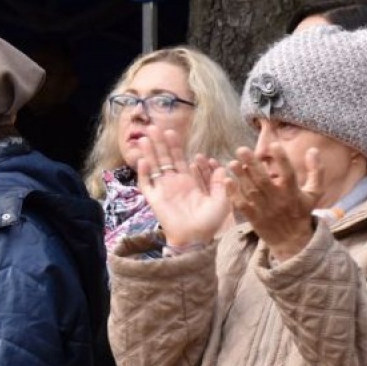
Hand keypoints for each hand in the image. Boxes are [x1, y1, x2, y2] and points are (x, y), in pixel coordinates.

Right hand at [136, 127, 231, 248]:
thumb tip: (222, 165)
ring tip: (145, 136)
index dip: (176, 146)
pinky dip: (144, 172)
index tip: (174, 132)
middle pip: (164, 158)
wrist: (196, 238)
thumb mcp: (221, 199)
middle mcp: (174, 183)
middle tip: (155, 126)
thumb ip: (220, 181)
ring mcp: (163, 190)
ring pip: (154, 167)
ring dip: (149, 152)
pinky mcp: (154, 199)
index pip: (180, 159)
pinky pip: (146, 184)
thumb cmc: (209, 222)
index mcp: (188, 182)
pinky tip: (144, 160)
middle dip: (160, 143)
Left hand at [224, 143, 323, 262]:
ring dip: (240, 176)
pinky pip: (242, 205)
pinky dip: (234, 193)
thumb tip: (313, 150)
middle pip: (263, 180)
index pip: (288, 173)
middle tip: (242, 150)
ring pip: (251, 190)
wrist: (292, 241)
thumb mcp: (314, 193)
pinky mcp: (254, 217)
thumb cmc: (301, 212)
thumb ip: (316, 171)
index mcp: (293, 192)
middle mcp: (278, 200)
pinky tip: (227, 181)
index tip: (274, 144)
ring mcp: (264, 209)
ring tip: (232, 163)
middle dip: (252, 164)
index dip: (282, 159)